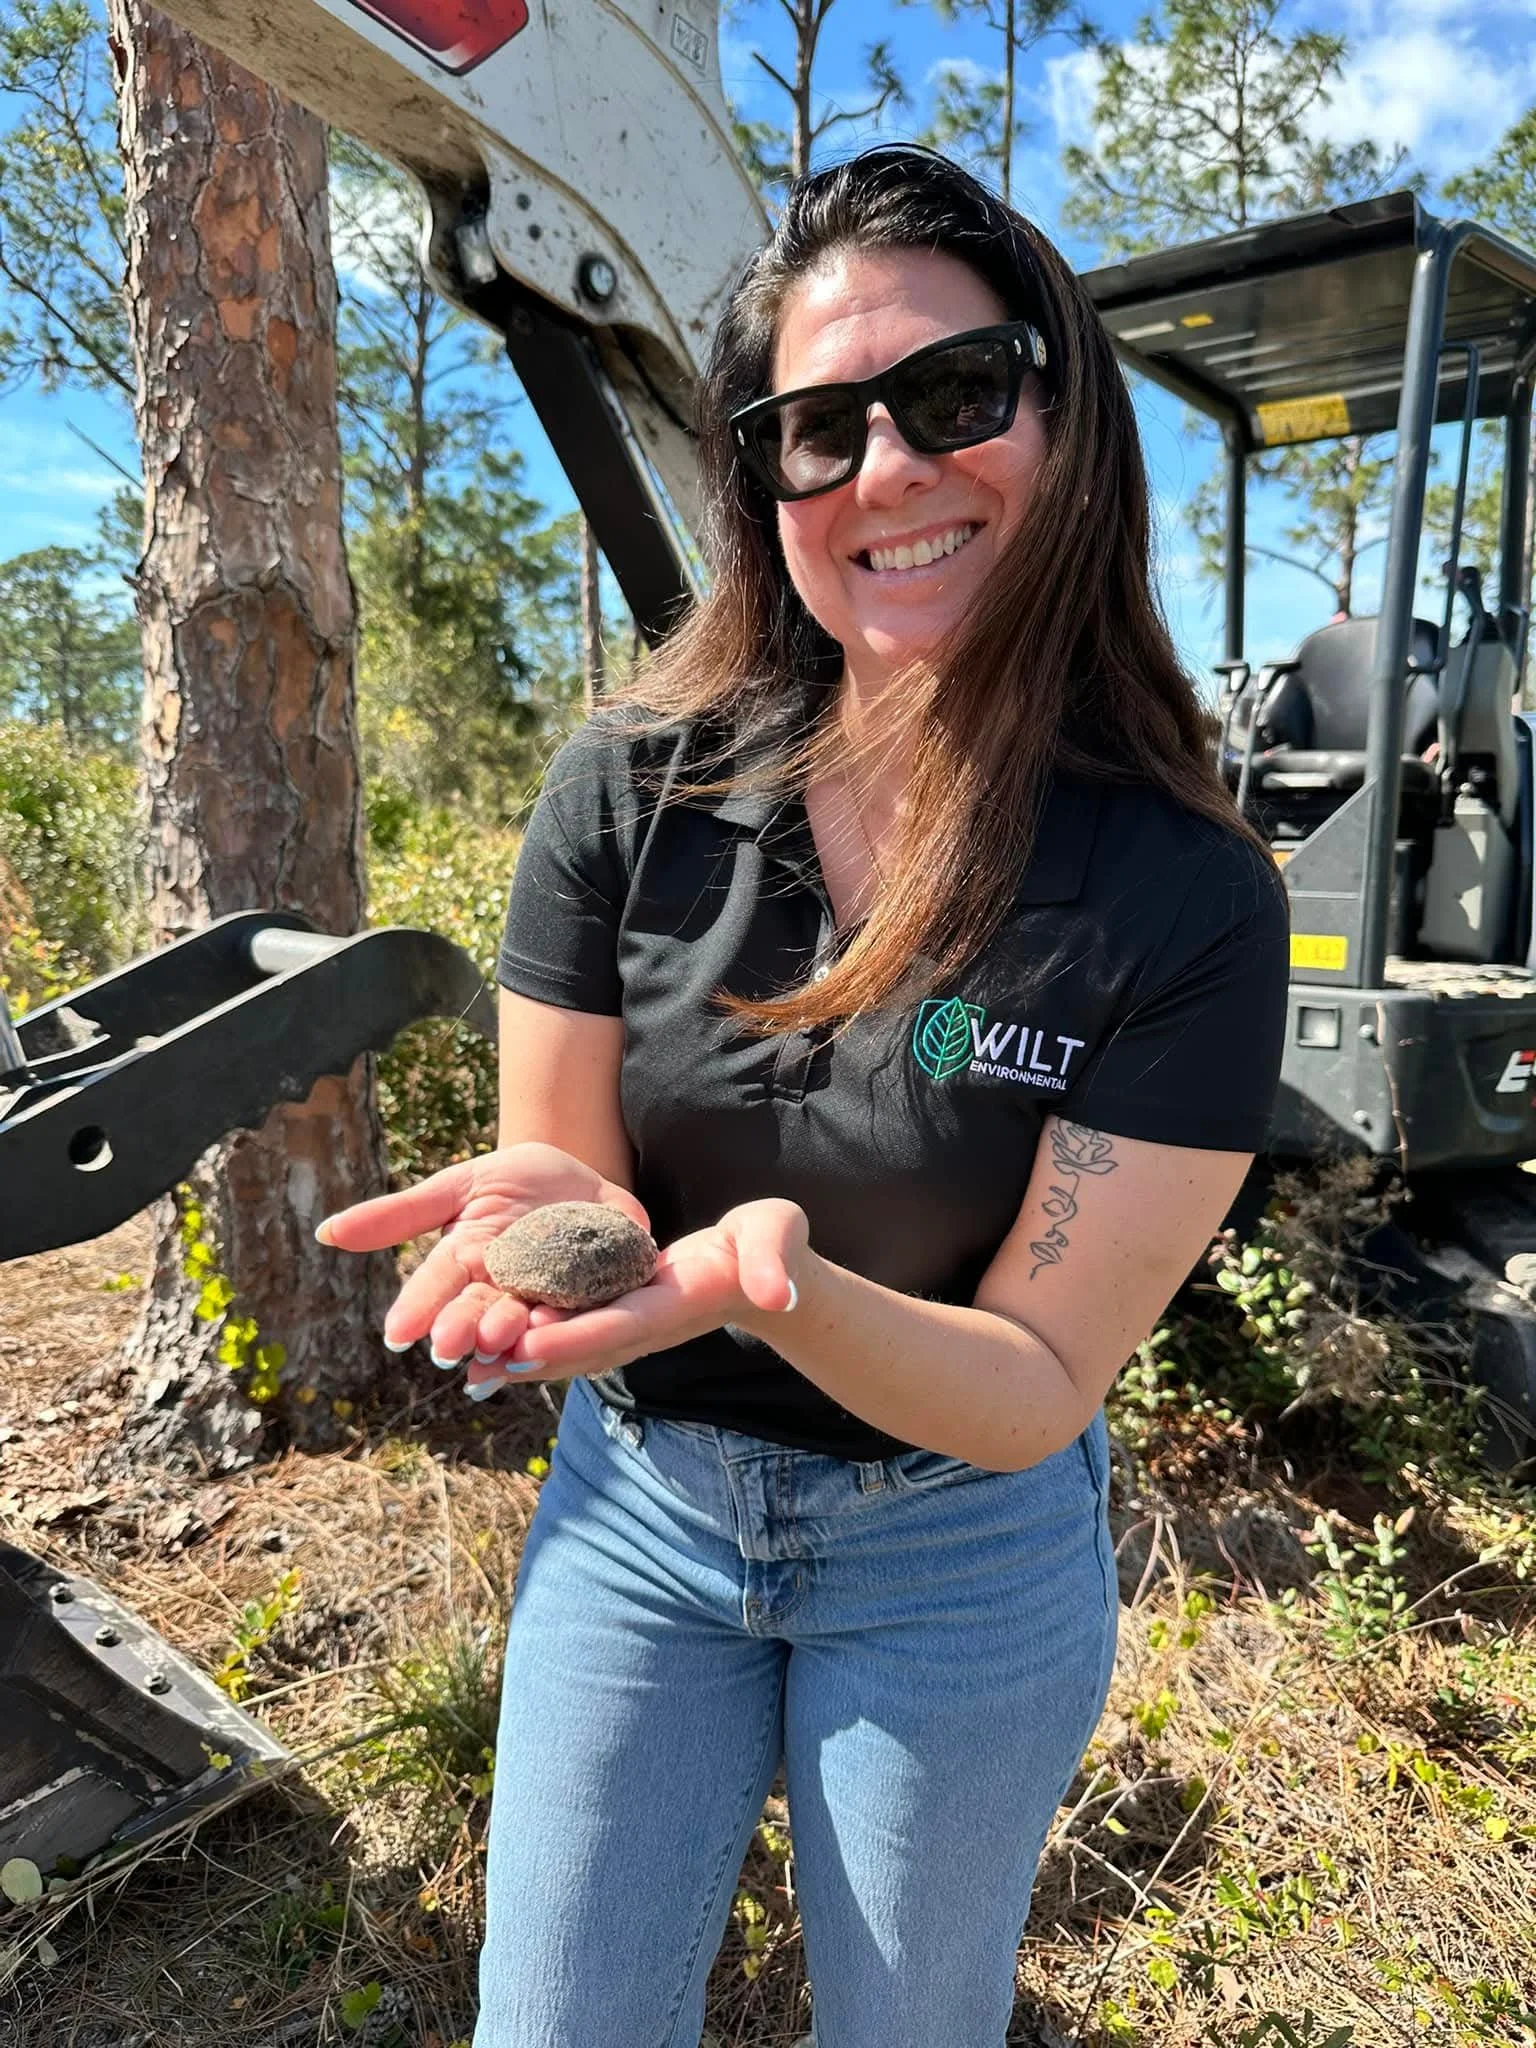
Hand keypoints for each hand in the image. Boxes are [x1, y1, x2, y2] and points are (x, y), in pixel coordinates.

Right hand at [315, 1143, 649, 1369]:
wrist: (586, 1174)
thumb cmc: (518, 1180)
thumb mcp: (460, 1185)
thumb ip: (401, 1213)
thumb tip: (325, 1233)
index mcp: (466, 1263)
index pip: (435, 1286)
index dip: (419, 1309)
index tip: (397, 1334)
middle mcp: (501, 1290)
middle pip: (476, 1311)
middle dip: (462, 1328)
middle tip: (448, 1347)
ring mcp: (545, 1296)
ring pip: (523, 1321)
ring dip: (508, 1333)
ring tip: (494, 1339)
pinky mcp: (592, 1296)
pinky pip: (578, 1311)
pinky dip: (565, 1322)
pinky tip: (553, 1329)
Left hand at [465, 1197, 809, 1396]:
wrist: (762, 1269)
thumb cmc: (769, 1244)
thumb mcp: (775, 1239)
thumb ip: (773, 1266)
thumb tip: (778, 1294)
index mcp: (676, 1305)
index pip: (620, 1326)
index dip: (574, 1338)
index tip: (528, 1347)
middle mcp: (644, 1324)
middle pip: (578, 1345)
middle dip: (526, 1356)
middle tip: (471, 1360)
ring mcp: (629, 1325)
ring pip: (564, 1346)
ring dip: (515, 1357)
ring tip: (460, 1359)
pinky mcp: (617, 1316)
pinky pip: (565, 1334)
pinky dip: (525, 1343)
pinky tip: (482, 1345)